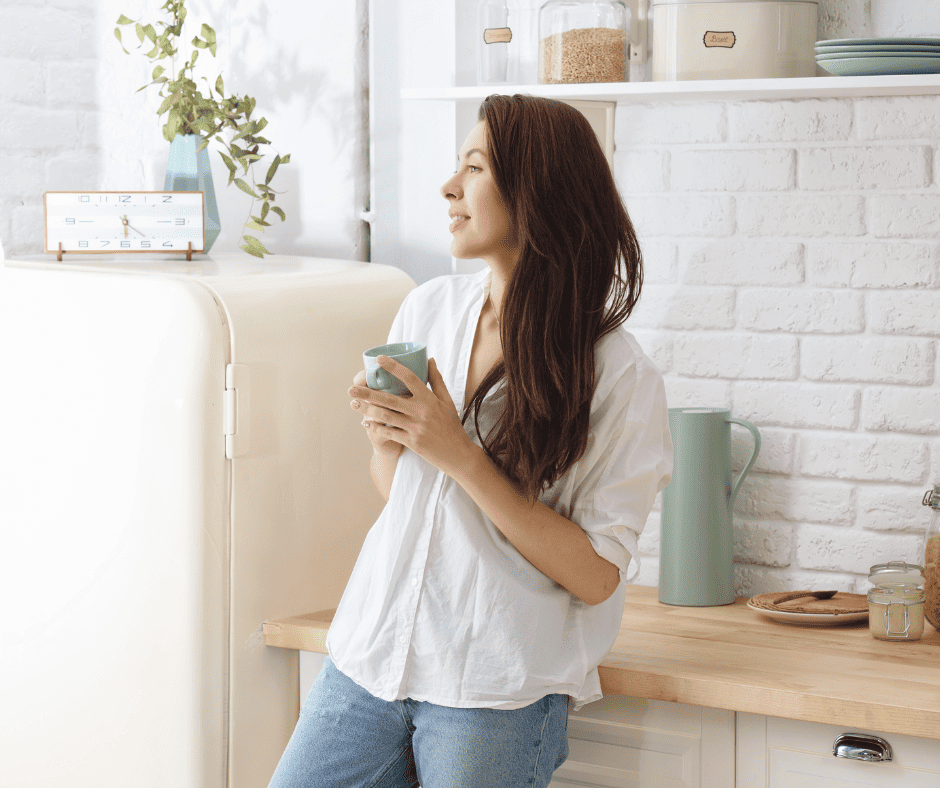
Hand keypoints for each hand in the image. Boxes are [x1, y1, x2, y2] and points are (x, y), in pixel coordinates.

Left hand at [349, 356, 475, 477]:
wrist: (457, 453)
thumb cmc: (451, 425)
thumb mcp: (447, 400)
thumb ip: (437, 379)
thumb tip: (429, 359)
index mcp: (429, 399)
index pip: (409, 377)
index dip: (394, 367)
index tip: (379, 359)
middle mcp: (421, 411)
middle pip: (389, 399)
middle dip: (368, 393)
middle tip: (351, 388)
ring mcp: (415, 427)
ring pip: (386, 416)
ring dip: (367, 410)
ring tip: (354, 404)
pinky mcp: (412, 442)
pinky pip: (390, 432)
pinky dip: (376, 427)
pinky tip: (366, 422)